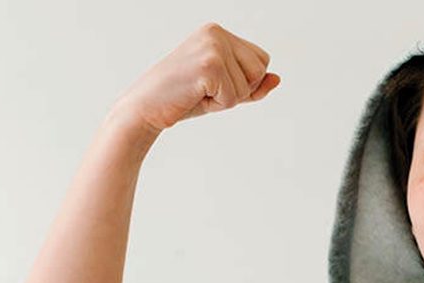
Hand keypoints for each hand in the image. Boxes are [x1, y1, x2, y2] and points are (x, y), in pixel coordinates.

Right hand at [113, 22, 280, 132]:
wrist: (146, 108)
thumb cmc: (183, 98)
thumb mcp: (224, 89)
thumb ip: (252, 85)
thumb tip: (277, 79)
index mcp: (218, 32)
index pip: (261, 60)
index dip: (244, 81)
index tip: (213, 83)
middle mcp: (216, 33)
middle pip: (260, 70)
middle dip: (239, 89)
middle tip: (205, 89)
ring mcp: (212, 47)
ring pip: (248, 86)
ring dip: (226, 99)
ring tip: (198, 92)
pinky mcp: (209, 66)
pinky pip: (233, 98)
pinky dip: (217, 106)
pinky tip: (194, 96)